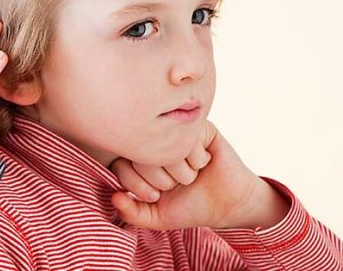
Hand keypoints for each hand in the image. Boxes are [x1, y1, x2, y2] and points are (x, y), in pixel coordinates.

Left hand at [109, 121, 290, 230]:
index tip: (156, 195)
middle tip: (177, 185)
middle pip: (142, 154)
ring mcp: (174, 130)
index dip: (138, 184)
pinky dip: (198, 158)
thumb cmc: (190, 207)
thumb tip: (113, 197)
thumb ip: (132, 213)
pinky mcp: (197, 125)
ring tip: (193, 173)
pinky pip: (188, 137)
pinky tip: (205, 161)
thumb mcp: (156, 216)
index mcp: (137, 158)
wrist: (228, 203)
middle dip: (163, 180)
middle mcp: (152, 140)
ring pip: (165, 145)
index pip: (120, 163)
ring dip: (183, 170)